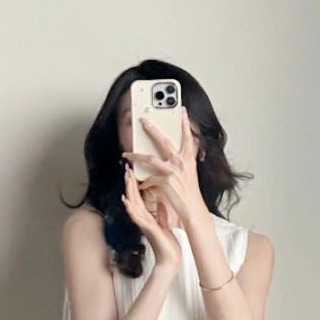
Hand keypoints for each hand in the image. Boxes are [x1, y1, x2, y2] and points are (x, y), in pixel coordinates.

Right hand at [121, 163, 180, 270]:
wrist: (170, 259)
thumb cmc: (167, 244)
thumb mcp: (165, 225)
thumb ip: (161, 213)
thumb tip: (161, 202)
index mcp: (148, 217)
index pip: (139, 197)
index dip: (135, 184)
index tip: (133, 171)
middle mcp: (143, 219)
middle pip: (134, 198)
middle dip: (130, 183)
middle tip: (126, 168)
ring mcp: (144, 224)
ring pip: (133, 205)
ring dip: (129, 191)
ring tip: (126, 179)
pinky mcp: (147, 230)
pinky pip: (137, 218)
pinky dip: (131, 209)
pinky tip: (126, 201)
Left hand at [122, 108, 206, 227]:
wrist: (192, 208)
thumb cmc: (190, 192)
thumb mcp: (190, 172)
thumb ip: (182, 160)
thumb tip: (175, 152)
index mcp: (188, 159)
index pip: (188, 138)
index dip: (185, 124)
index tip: (182, 111)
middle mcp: (181, 162)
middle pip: (163, 141)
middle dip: (152, 129)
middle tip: (143, 120)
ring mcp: (172, 171)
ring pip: (149, 158)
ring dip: (135, 156)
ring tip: (126, 154)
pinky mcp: (165, 181)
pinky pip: (149, 178)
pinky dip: (144, 181)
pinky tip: (140, 183)